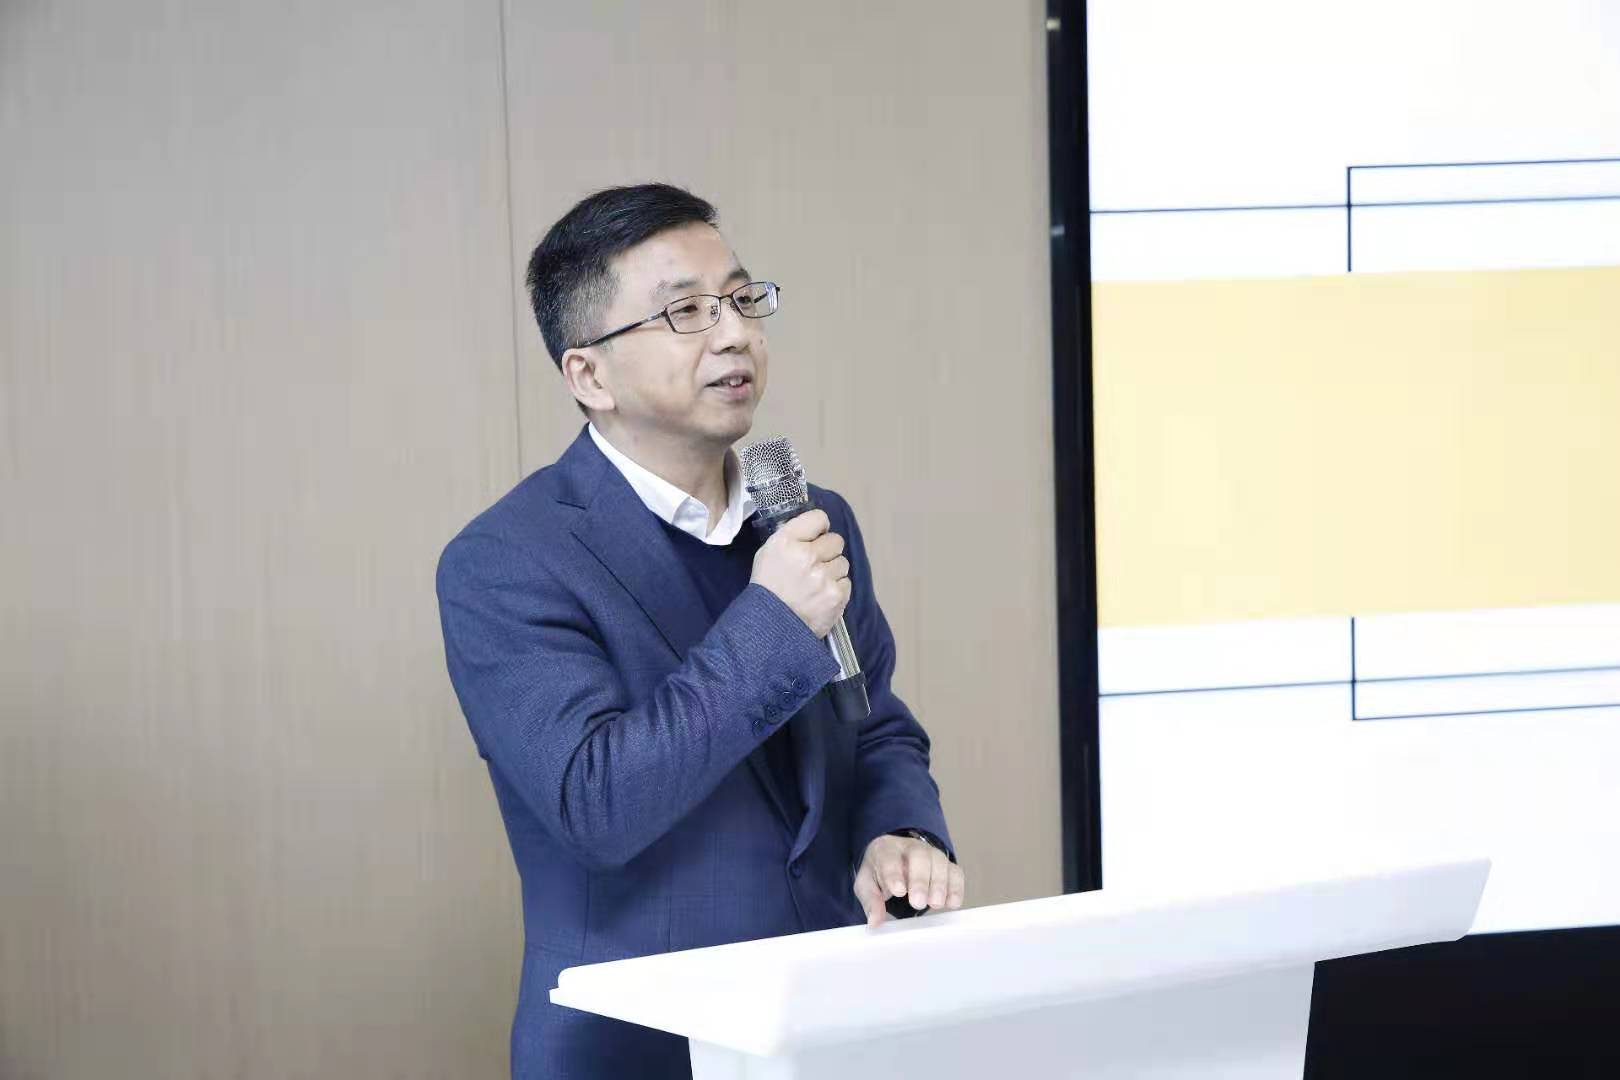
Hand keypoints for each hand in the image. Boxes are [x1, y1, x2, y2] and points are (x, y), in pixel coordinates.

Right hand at [749, 509, 850, 638]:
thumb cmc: (768, 588)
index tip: (814, 538)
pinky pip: (846, 582)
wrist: (770, 627)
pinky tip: (821, 596)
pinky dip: (836, 589)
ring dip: (832, 571)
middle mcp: (807, 556)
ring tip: (816, 584)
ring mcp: (824, 577)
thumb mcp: (768, 553)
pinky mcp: (836, 596)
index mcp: (786, 542)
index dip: (818, 528)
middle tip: (815, 565)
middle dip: (827, 551)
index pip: (819, 518)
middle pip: (836, 540)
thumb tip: (815, 529)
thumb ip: (791, 537)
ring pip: (843, 562)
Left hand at [853, 834, 965, 927]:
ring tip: (936, 904)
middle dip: (920, 880)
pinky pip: (955, 872)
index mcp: (886, 850)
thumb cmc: (880, 871)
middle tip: (918, 902)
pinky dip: (956, 887)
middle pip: (919, 856)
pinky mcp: (946, 864)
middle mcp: (910, 847)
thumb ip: (871, 901)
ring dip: (940, 884)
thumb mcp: (867, 884)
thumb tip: (875, 922)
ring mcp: (931, 854)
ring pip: (939, 862)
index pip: (889, 857)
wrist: (895, 856)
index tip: (898, 891)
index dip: (894, 874)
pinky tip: (952, 903)